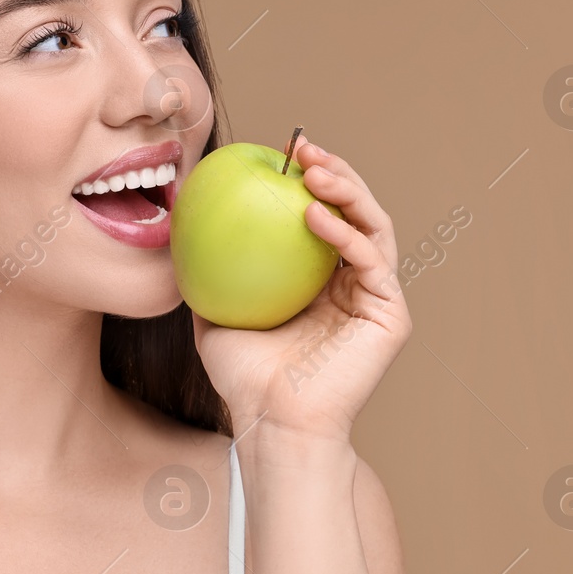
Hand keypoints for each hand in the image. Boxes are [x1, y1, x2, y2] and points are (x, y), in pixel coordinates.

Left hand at [189, 139, 411, 443]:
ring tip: (314, 170)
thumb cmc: (245, 378)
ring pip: (374, 227)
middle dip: (336, 171)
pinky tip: (313, 214)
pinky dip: (345, 232)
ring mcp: (377, 299)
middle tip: (304, 148)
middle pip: (357, 212)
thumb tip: (181, 225)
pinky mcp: (391, 316)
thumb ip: (209, 271)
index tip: (282, 154)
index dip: (310, 180)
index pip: (325, 216)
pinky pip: (370, 261)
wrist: (273, 424)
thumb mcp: (214, 312)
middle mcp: (356, 285)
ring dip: (349, 190)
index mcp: (323, 282)